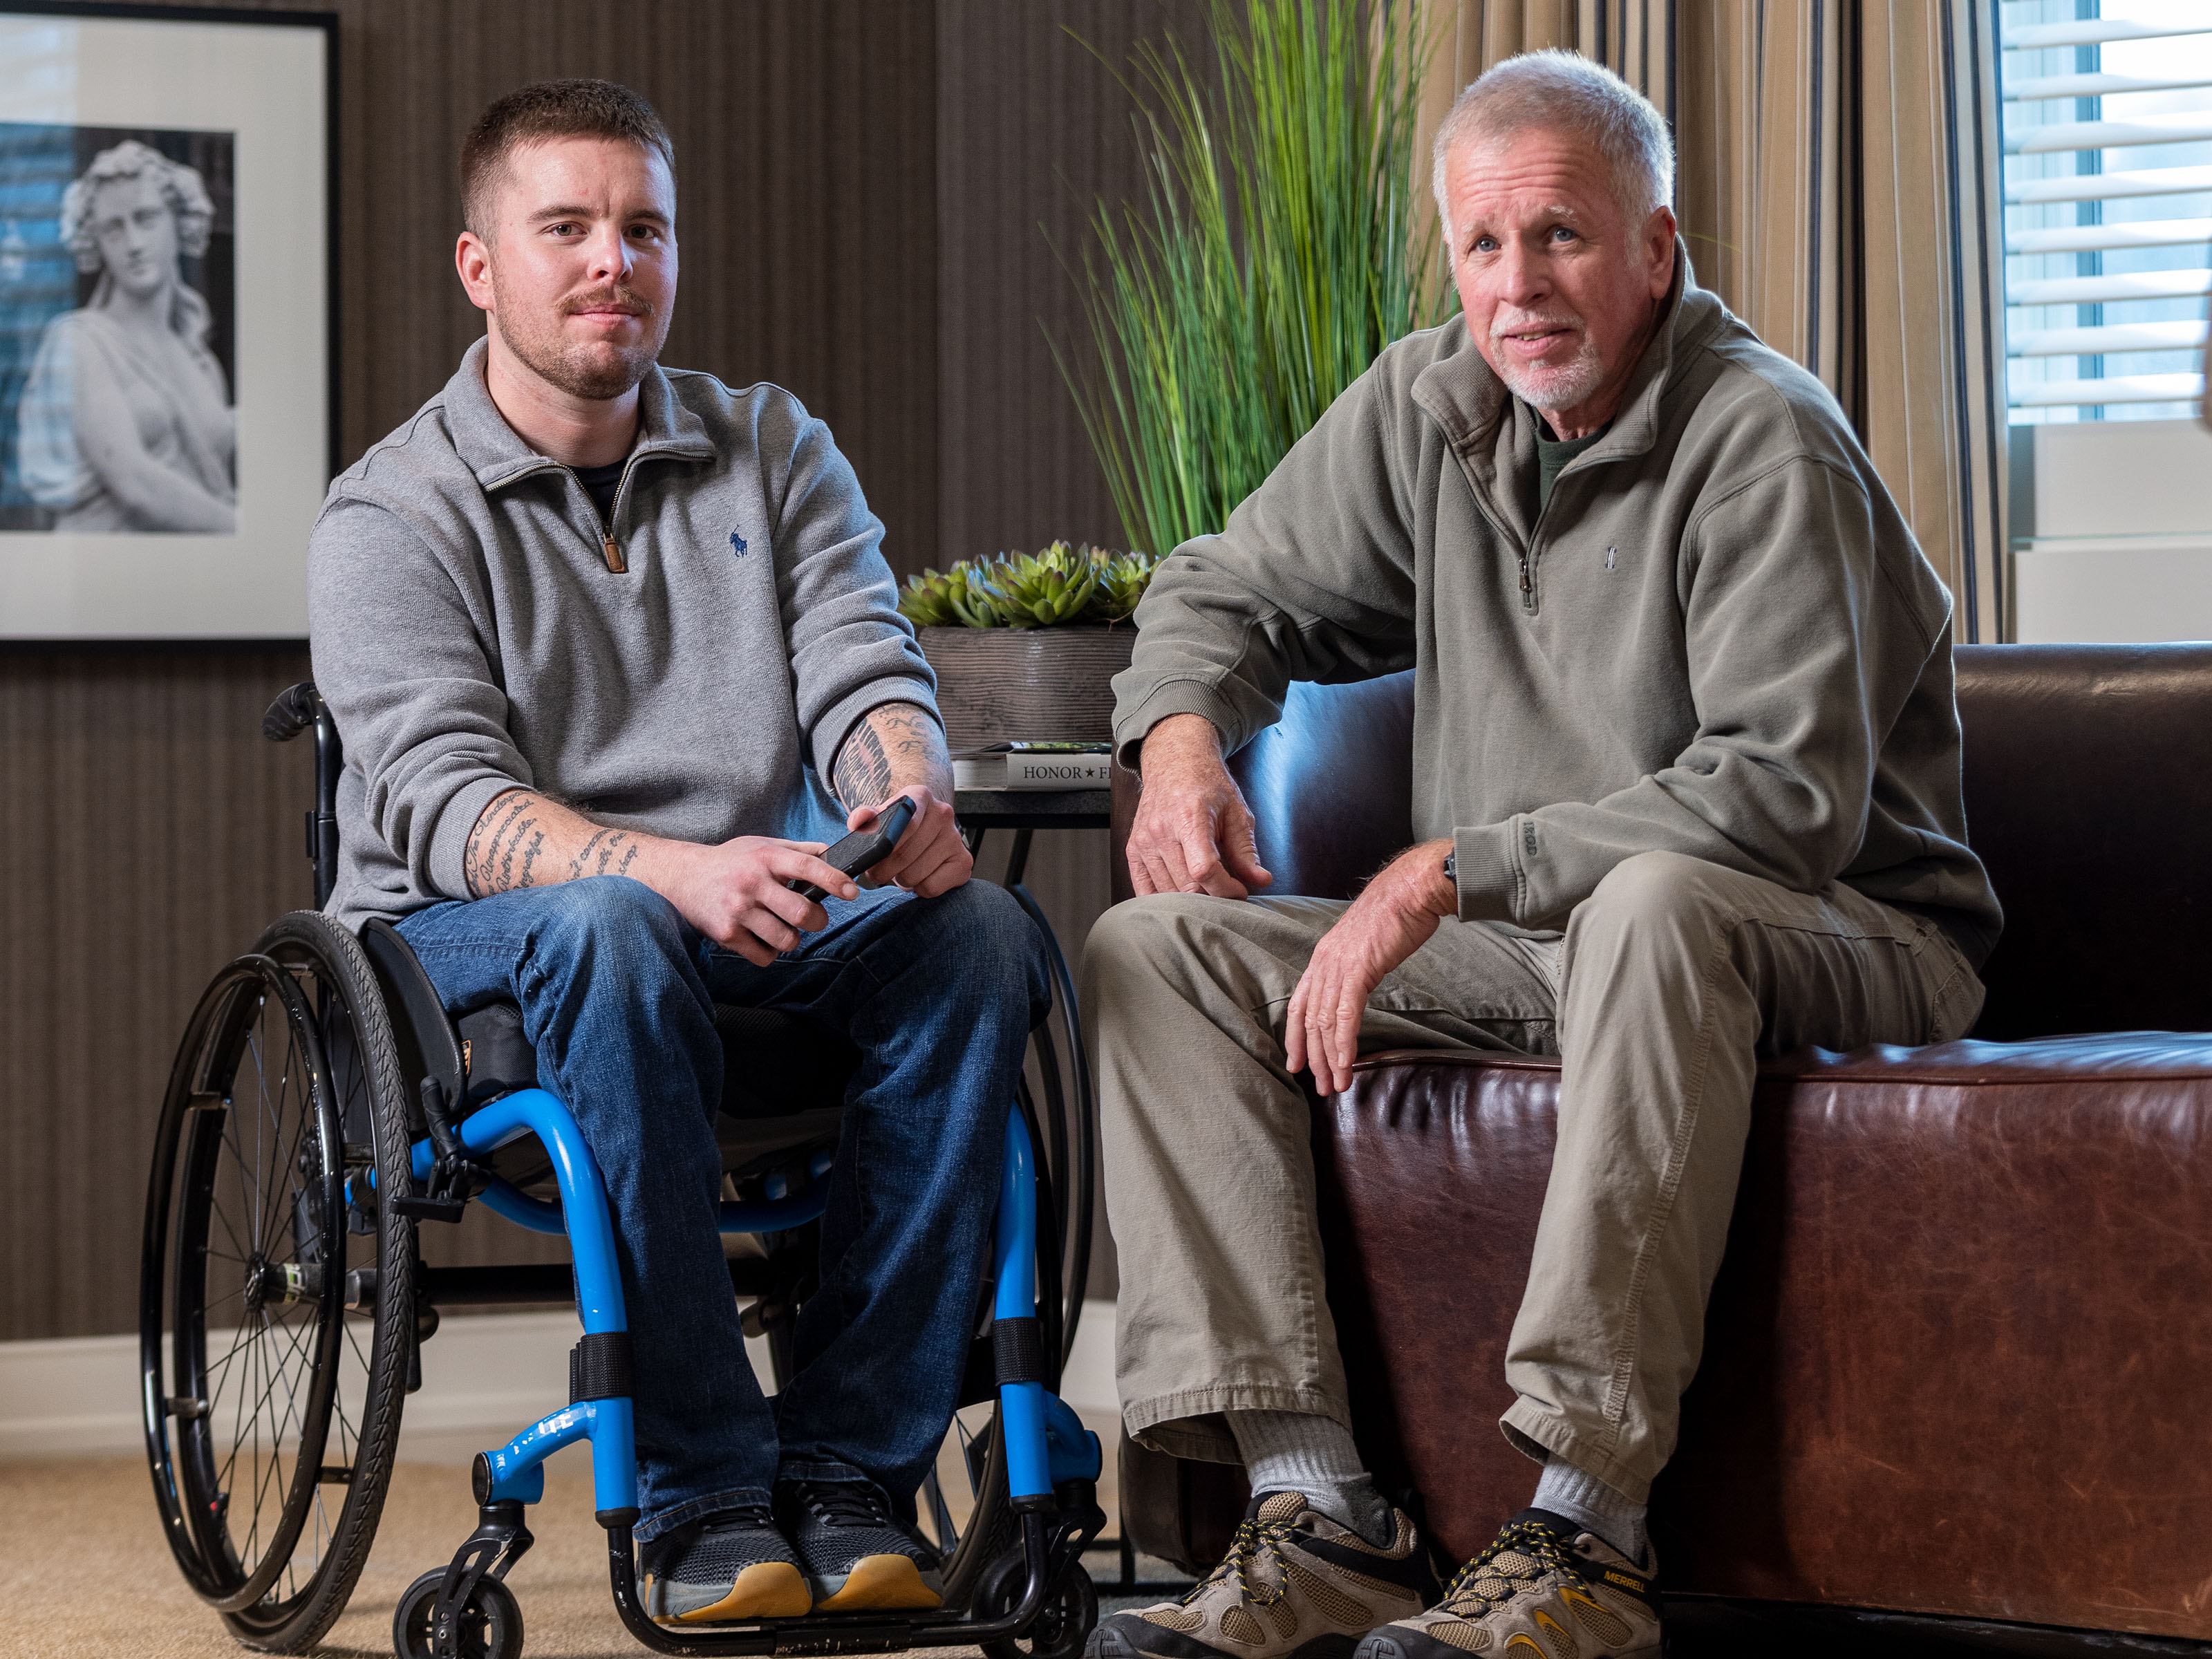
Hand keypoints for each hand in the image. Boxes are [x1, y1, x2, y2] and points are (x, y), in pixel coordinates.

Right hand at [648, 836, 858, 966]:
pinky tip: (762, 938)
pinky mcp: (726, 933)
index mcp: (766, 857)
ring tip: (782, 928)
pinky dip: (770, 952)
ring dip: (792, 938)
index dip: (835, 880)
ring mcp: (738, 910)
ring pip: (787, 939)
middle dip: (817, 920)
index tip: (852, 892)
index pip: (808, 867)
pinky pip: (765, 956)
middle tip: (813, 918)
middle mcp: (752, 882)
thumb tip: (837, 855)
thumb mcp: (763, 845)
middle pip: (803, 913)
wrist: (682, 878)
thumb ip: (799, 850)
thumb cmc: (731, 862)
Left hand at [852, 784, 969, 896]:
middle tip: (878, 871)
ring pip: (915, 874)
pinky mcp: (964, 863)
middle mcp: (943, 814)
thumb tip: (859, 821)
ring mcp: (955, 839)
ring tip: (901, 870)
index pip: (905, 821)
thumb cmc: (899, 828)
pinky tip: (919, 876)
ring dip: (901, 879)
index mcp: (920, 796)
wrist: (924, 833)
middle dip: (884, 870)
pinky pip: (931, 888)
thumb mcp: (878, 819)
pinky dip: (919, 889)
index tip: (875, 855)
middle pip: (905, 854)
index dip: (887, 844)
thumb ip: (864, 818)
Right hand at [1126, 714, 1272, 898]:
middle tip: (1227, 889)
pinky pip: (1143, 889)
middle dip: (1213, 896)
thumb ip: (1246, 850)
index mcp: (1189, 818)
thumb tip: (1261, 880)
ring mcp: (1143, 841)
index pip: (1203, 870)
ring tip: (1208, 888)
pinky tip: (1181, 896)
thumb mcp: (1236, 812)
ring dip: (1191, 900)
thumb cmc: (1207, 786)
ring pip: (1167, 892)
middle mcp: (1161, 831)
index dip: (1226, 889)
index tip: (1240, 890)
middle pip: (1186, 886)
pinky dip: (1163, 900)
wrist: (1174, 763)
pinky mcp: (1133, 849)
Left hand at [1284, 841, 1455, 1095]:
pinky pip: (1346, 1015)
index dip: (1296, 1037)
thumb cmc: (1395, 915)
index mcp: (1323, 957)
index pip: (1300, 1005)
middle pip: (1309, 1020)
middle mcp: (1324, 963)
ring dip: (1329, 1058)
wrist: (1411, 889)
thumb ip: (1356, 967)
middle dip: (1312, 1057)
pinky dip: (1344, 1043)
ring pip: (1325, 1023)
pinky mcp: (1359, 969)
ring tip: (1335, 1085)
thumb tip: (1359, 985)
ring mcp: (1339, 966)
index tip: (1296, 1063)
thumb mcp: (1365, 944)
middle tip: (1319, 1086)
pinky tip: (1346, 1064)